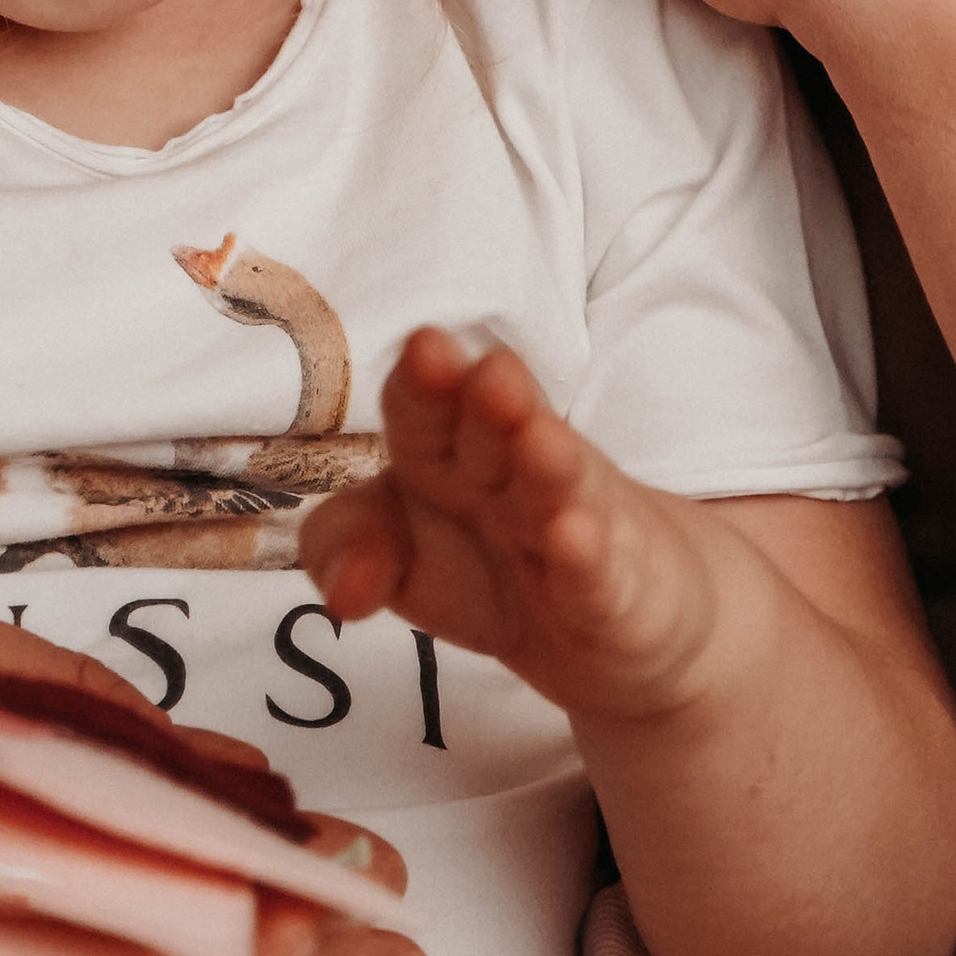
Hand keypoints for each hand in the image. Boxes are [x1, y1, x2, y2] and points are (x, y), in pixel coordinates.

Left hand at [299, 328, 721, 726]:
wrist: (615, 607)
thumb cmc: (487, 565)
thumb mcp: (396, 556)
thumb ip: (344, 549)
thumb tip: (339, 592)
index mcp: (445, 450)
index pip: (427, 407)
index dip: (425, 382)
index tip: (426, 347)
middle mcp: (509, 472)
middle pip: (497, 431)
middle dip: (494, 402)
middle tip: (492, 371)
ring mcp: (570, 523)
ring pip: (555, 486)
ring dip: (548, 461)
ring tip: (538, 437)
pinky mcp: (610, 589)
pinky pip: (593, 570)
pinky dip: (585, 554)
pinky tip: (576, 535)